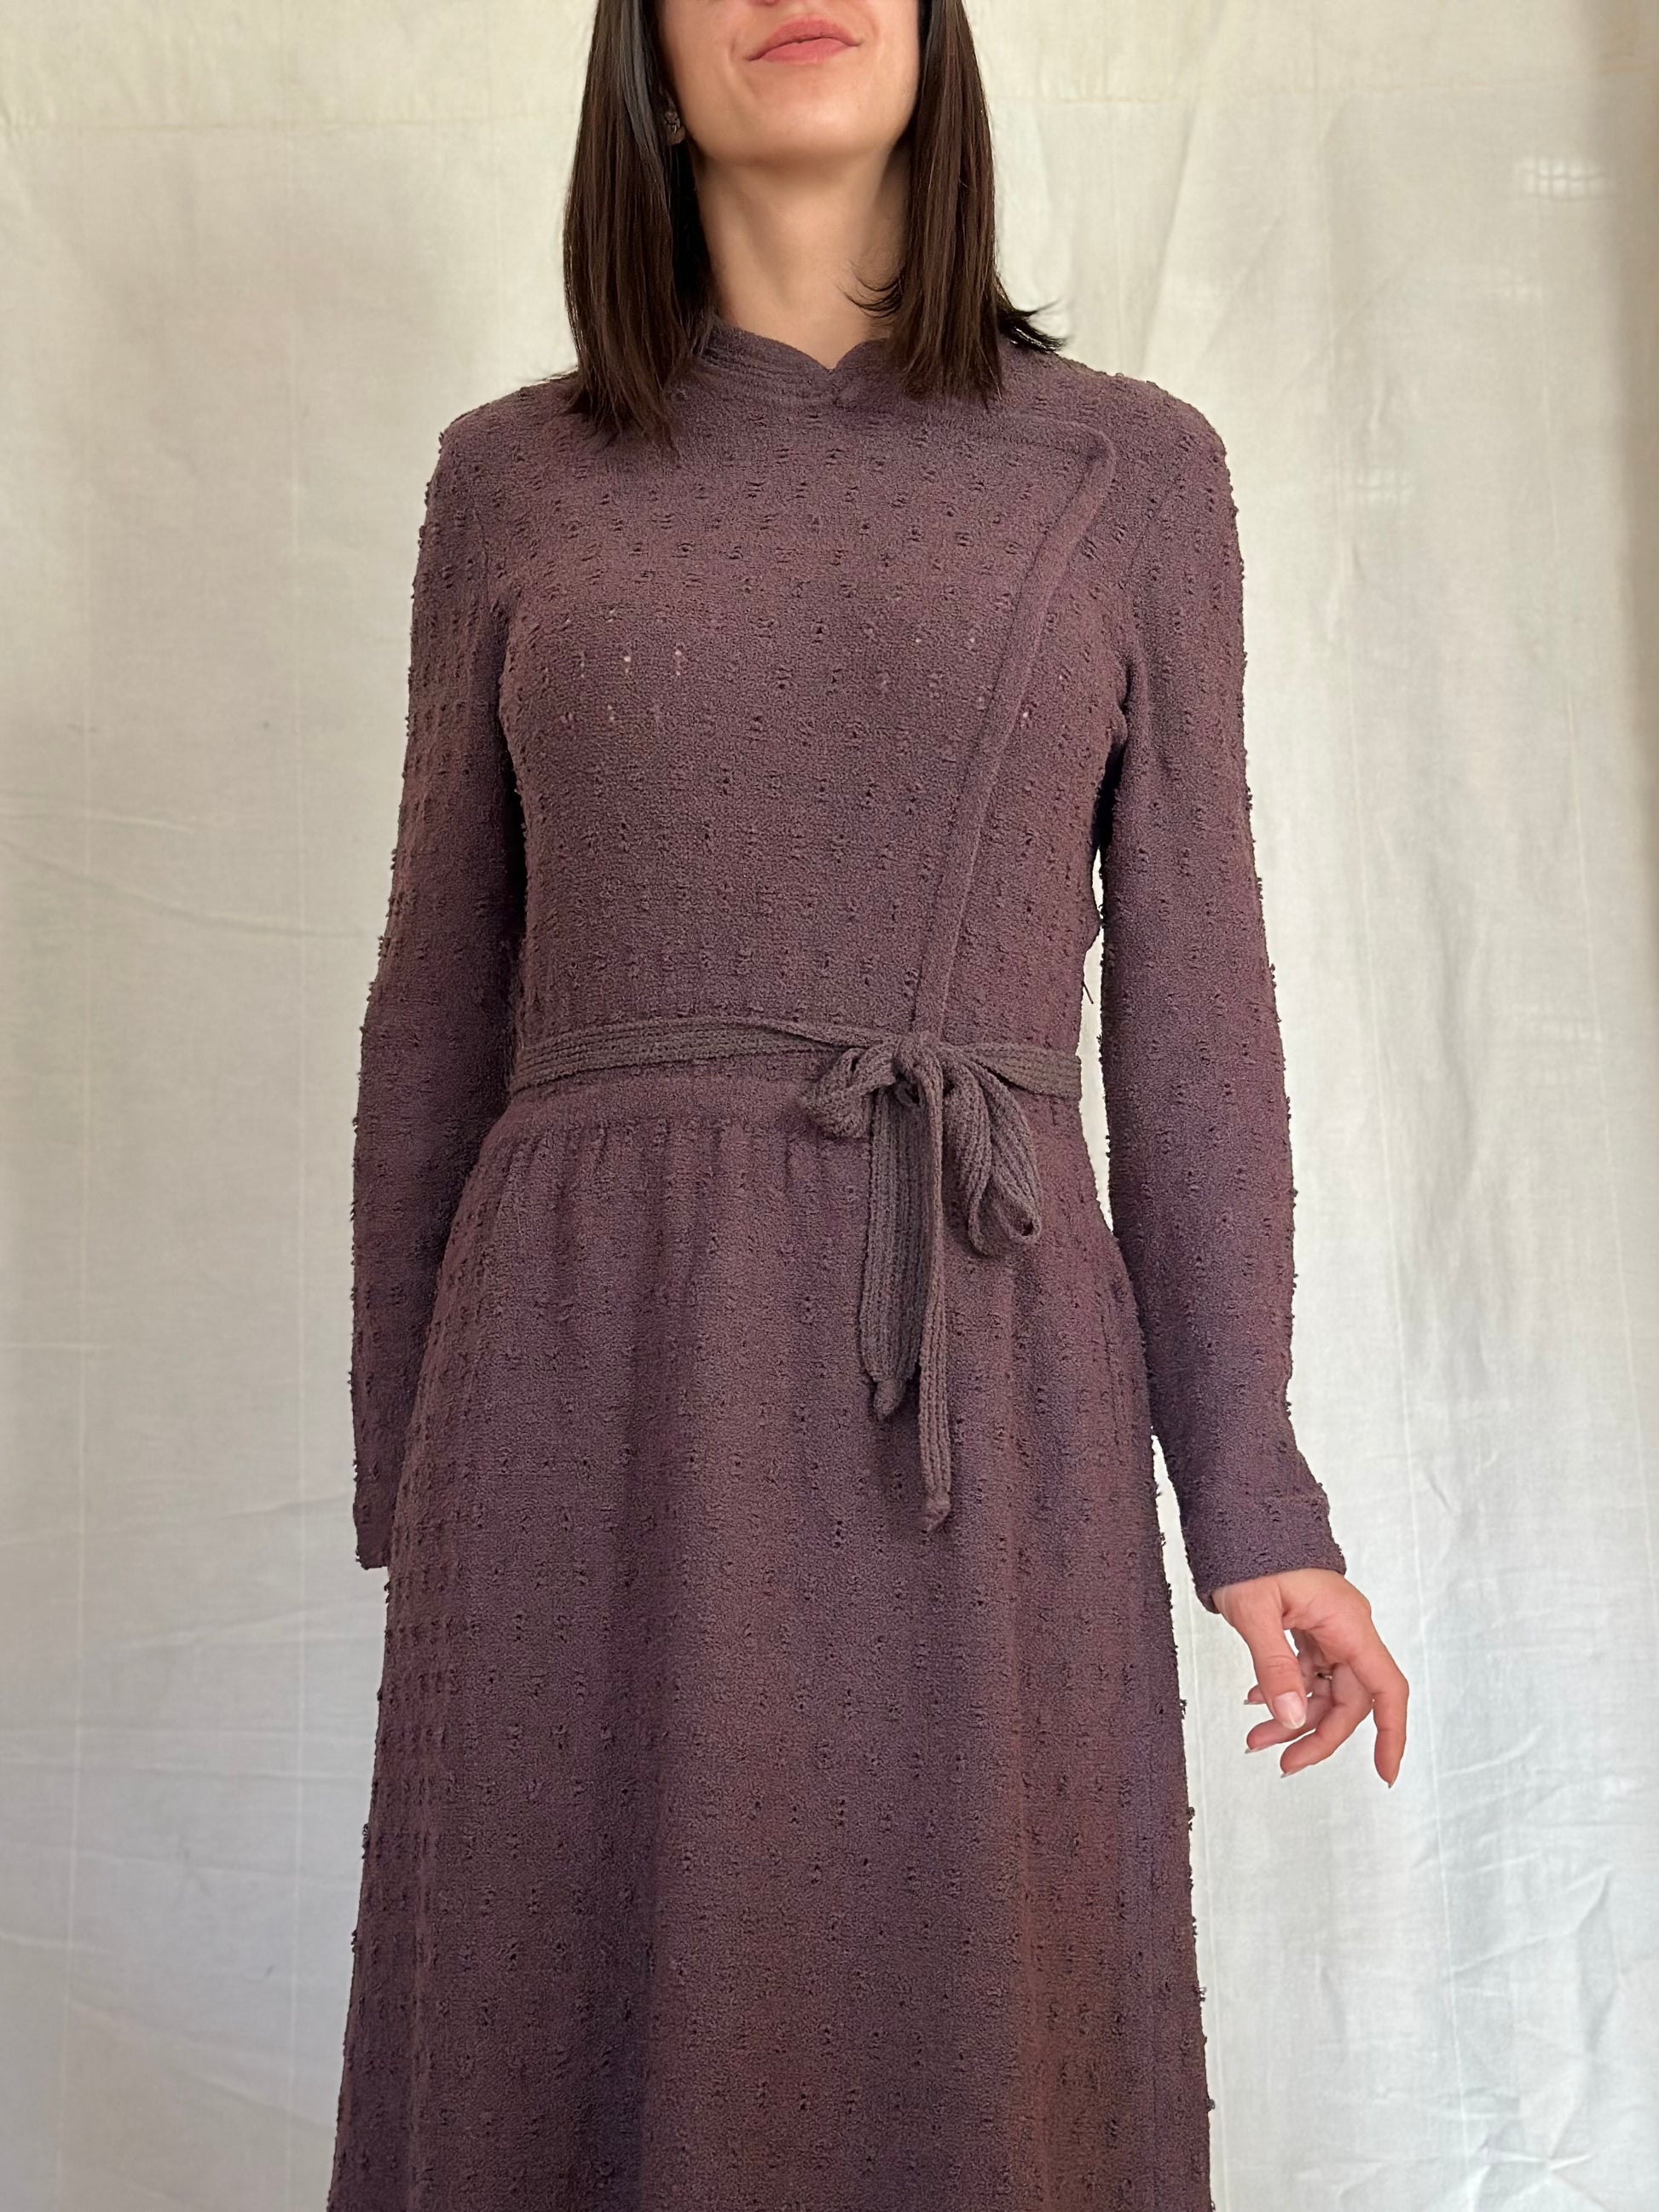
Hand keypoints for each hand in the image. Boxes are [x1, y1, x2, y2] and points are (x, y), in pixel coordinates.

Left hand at [1209, 1569, 1407, 1784]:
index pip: (1386, 1687)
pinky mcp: (1309, 1625)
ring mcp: (1329, 1627)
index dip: (1390, 1733)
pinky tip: (1257, 1701)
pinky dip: (1285, 1690)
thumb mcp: (1254, 1610)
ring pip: (1325, 1689)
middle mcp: (1346, 1628)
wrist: (1239, 1513)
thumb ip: (1274, 1664)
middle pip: (1349, 1699)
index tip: (1385, 1773)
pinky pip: (1308, 1670)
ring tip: (1256, 1739)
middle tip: (1282, 1763)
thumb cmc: (1248, 1548)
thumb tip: (1289, 1717)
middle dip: (1317, 1734)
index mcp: (1348, 1623)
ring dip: (1294, 1717)